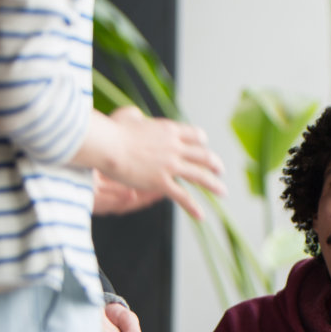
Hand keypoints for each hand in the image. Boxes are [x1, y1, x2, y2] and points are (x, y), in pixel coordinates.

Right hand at [73, 106, 225, 220]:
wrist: (107, 145)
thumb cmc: (112, 130)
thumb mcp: (128, 116)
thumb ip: (136, 116)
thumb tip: (137, 117)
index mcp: (170, 131)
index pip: (196, 135)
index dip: (202, 142)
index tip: (204, 146)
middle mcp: (175, 147)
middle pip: (204, 156)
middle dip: (214, 164)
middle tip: (220, 170)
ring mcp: (170, 165)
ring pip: (199, 176)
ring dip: (213, 185)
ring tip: (222, 192)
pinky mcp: (160, 182)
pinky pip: (182, 196)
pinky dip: (192, 207)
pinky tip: (201, 215)